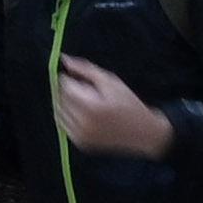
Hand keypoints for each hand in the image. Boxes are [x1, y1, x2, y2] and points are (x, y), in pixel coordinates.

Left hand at [48, 58, 173, 161]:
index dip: (72, 80)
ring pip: (59, 112)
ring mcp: (82, 136)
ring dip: (67, 104)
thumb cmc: (128, 103)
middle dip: (69, 91)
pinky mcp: (81, 143)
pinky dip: (69, 117)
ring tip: (87, 103)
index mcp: (93, 107)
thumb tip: (64, 59)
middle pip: (60, 99)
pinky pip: (63, 125)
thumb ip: (85, 69)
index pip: (65, 87)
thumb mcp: (111, 81)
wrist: (143, 132)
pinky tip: (85, 115)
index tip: (83, 81)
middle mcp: (85, 124)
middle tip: (87, 92)